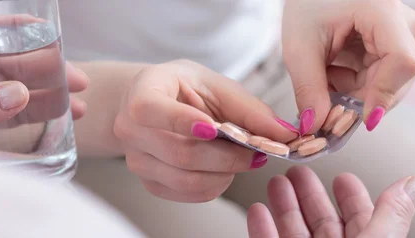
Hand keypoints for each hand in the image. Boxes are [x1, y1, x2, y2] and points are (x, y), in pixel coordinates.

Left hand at [0, 32, 88, 146]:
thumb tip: (17, 92)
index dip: (13, 28)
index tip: (44, 30)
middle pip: (14, 65)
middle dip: (47, 68)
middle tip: (74, 78)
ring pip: (23, 93)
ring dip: (53, 95)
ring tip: (78, 104)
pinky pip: (21, 123)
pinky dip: (45, 123)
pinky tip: (64, 124)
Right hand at [113, 60, 299, 202]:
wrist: (155, 104)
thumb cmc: (185, 89)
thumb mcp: (215, 85)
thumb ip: (248, 109)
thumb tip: (285, 134)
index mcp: (140, 92)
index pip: (149, 110)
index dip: (182, 121)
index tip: (214, 128)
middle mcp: (129, 128)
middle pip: (178, 152)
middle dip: (226, 157)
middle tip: (256, 153)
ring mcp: (136, 159)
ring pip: (184, 179)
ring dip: (223, 174)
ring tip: (242, 160)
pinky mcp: (149, 182)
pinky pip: (186, 194)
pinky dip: (214, 186)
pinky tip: (225, 170)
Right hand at [247, 166, 414, 236]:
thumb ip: (391, 213)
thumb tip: (414, 184)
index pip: (359, 217)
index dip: (350, 195)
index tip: (340, 175)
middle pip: (322, 220)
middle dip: (309, 192)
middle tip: (297, 169)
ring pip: (294, 230)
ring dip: (284, 204)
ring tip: (275, 182)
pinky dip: (262, 228)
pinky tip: (258, 211)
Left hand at [282, 0, 414, 133]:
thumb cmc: (306, 6)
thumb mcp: (299, 48)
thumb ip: (309, 88)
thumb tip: (317, 125)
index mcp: (382, 12)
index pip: (402, 61)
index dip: (384, 94)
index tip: (361, 118)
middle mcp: (406, 22)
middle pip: (399, 78)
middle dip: (360, 96)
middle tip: (325, 95)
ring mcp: (406, 33)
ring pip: (392, 82)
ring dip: (357, 89)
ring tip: (327, 71)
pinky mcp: (399, 43)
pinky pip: (386, 77)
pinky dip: (359, 82)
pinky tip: (336, 68)